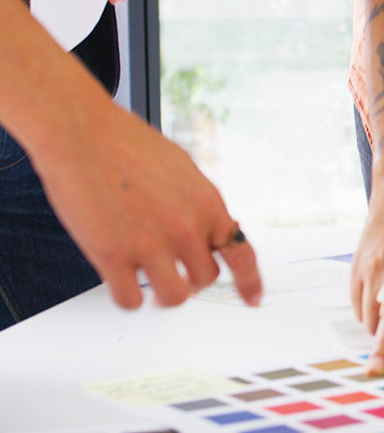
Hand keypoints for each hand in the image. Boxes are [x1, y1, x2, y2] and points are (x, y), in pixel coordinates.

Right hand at [31, 97, 261, 309]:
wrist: (82, 132)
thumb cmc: (127, 143)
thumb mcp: (183, 170)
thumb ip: (199, 204)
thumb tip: (209, 232)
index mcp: (208, 204)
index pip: (242, 253)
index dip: (250, 282)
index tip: (253, 300)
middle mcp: (186, 227)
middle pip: (206, 278)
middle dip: (192, 276)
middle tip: (175, 268)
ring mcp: (150, 244)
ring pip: (174, 297)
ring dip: (164, 294)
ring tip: (152, 282)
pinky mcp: (112, 256)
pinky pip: (130, 301)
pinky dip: (129, 299)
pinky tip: (122, 283)